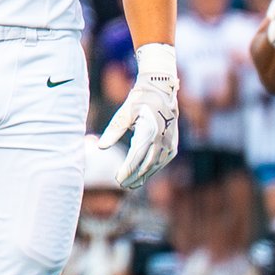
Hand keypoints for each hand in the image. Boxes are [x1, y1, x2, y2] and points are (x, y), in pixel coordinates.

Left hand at [98, 44, 179, 193]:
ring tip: (131, 185)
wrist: (162, 89)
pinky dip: (152, 169)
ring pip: (155, 166)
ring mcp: (170, 144)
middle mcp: (162, 140)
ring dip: (143, 176)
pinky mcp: (173, 145)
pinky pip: (162, 161)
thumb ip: (113, 130)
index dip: (126, 171)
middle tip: (121, 184)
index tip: (117, 179)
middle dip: (133, 177)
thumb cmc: (140, 99)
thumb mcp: (125, 112)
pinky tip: (143, 174)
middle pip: (146, 165)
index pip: (136, 158)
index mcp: (149, 132)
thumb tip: (100, 147)